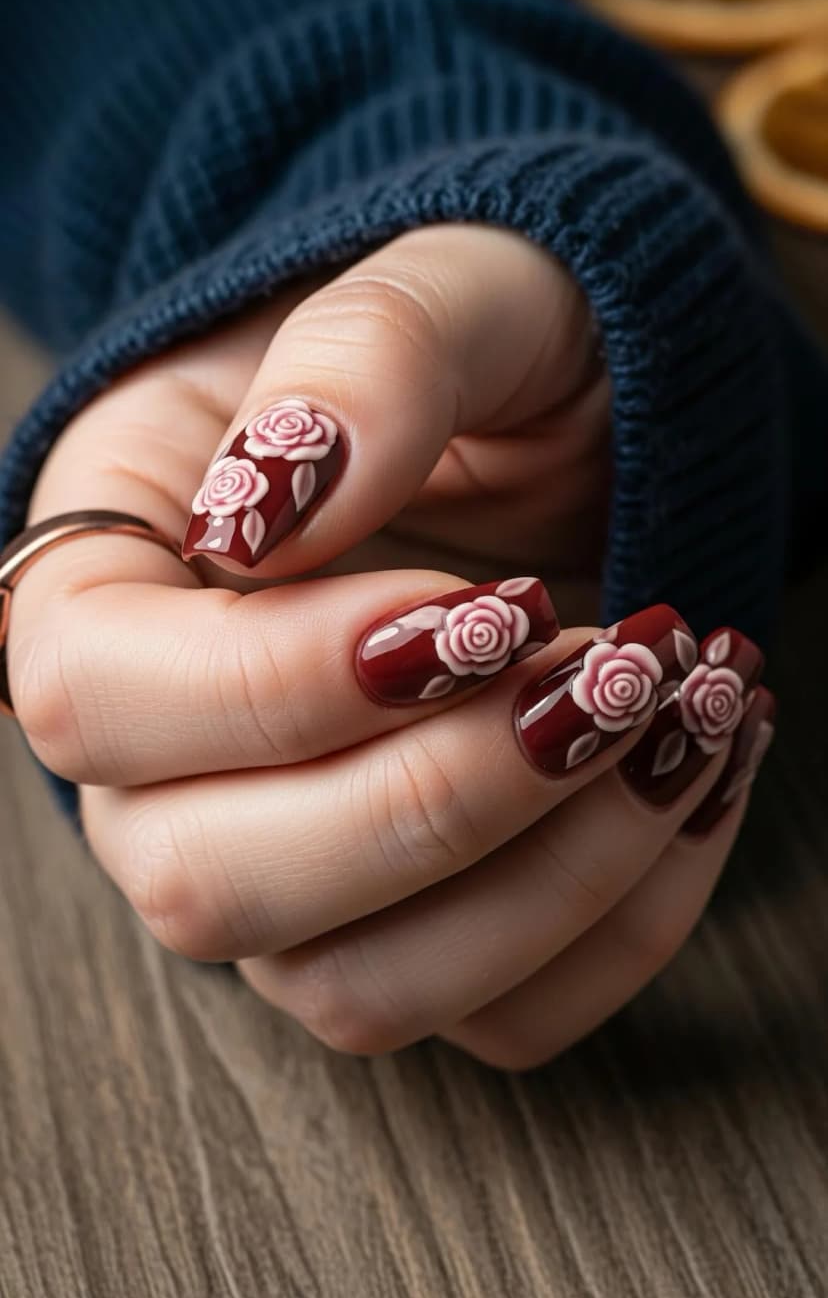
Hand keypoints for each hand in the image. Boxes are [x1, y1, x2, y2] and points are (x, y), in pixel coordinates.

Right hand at [7, 224, 769, 1066]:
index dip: (282, 686)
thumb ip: (361, 362)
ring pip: (361, 989)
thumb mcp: (440, 287)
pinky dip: (628, 914)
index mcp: (108, 581)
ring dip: (554, 874)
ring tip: (682, 707)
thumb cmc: (476, 340)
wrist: (564, 412)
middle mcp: (166, 760)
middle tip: (608, 668)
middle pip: (209, 887)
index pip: (97, 701)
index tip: (479, 611)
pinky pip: (504, 1011)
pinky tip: (699, 767)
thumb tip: (266, 503)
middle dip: (438, 800)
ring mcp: (293, 861)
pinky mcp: (424, 919)